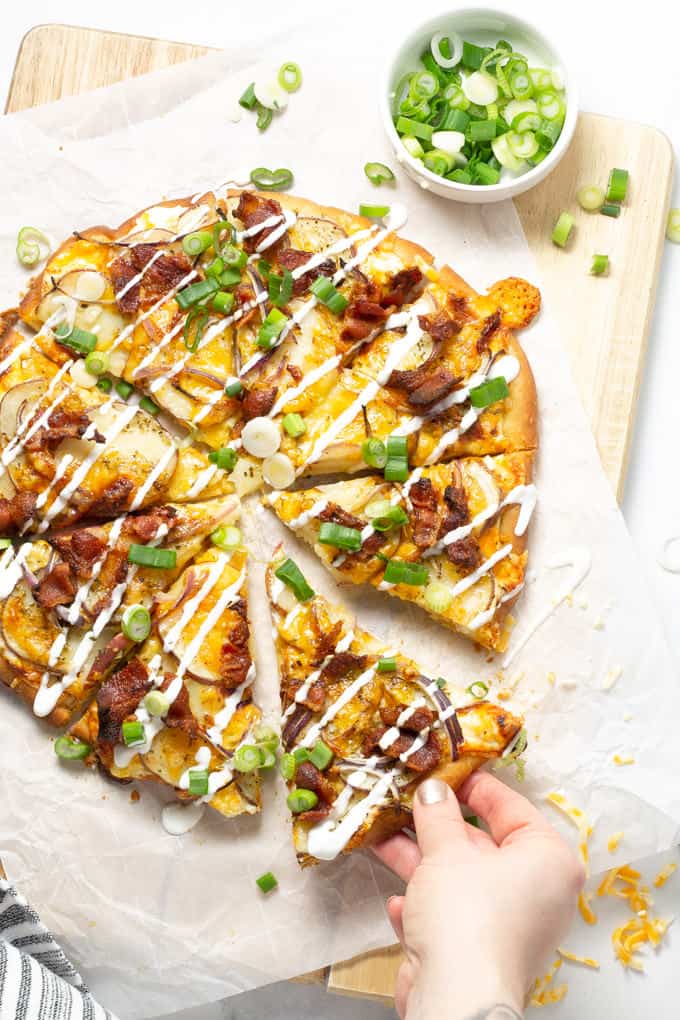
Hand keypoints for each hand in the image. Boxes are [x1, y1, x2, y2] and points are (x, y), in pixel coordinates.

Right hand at [373, 771, 584, 1019]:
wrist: (455, 999)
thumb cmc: (466, 914)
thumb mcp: (446, 849)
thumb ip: (437, 813)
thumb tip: (432, 788)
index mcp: (548, 860)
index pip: (513, 808)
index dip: (475, 786)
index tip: (445, 770)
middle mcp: (537, 893)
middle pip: (482, 844)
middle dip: (437, 826)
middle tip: (406, 799)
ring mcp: (508, 926)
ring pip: (460, 880)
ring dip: (419, 860)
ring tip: (381, 834)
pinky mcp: (479, 953)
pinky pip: (451, 916)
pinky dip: (425, 907)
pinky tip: (400, 904)